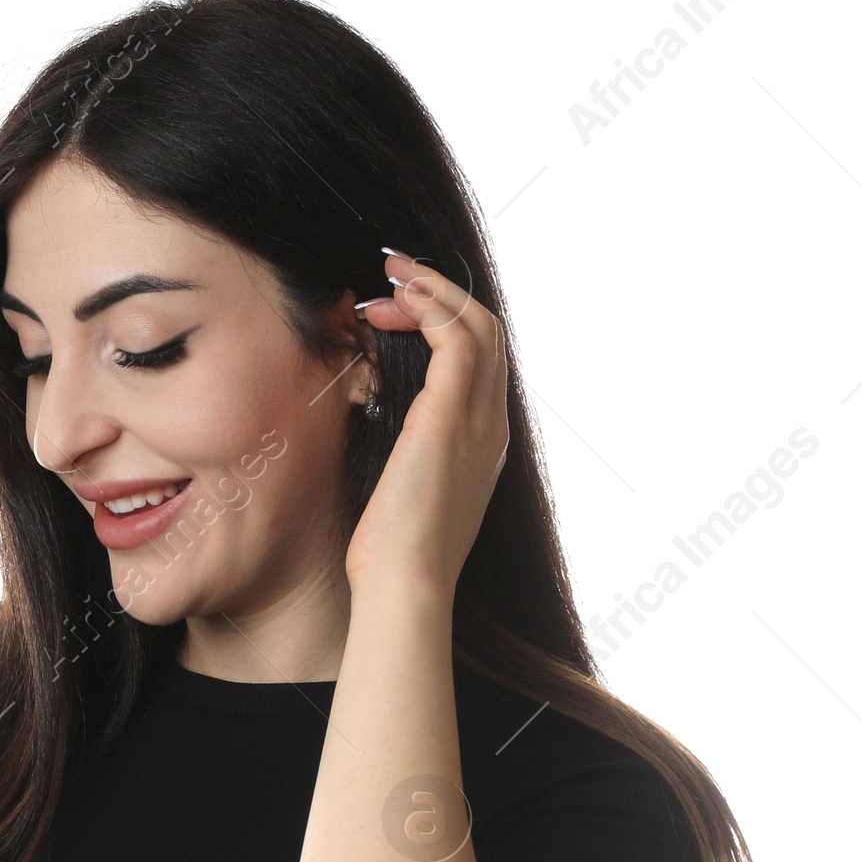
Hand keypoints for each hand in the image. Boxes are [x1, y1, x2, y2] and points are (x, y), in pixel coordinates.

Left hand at [344, 254, 508, 600]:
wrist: (405, 584)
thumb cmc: (391, 552)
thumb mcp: (401, 488)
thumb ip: (402, 449)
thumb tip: (369, 412)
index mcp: (483, 442)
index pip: (480, 360)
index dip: (444, 322)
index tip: (397, 312)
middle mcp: (491, 425)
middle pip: (488, 330)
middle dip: (441, 293)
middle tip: (394, 276)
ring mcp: (478, 419)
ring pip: (478, 323)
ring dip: (432, 290)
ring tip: (389, 278)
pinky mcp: (452, 416)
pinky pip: (456, 337)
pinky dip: (428, 307)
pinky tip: (393, 303)